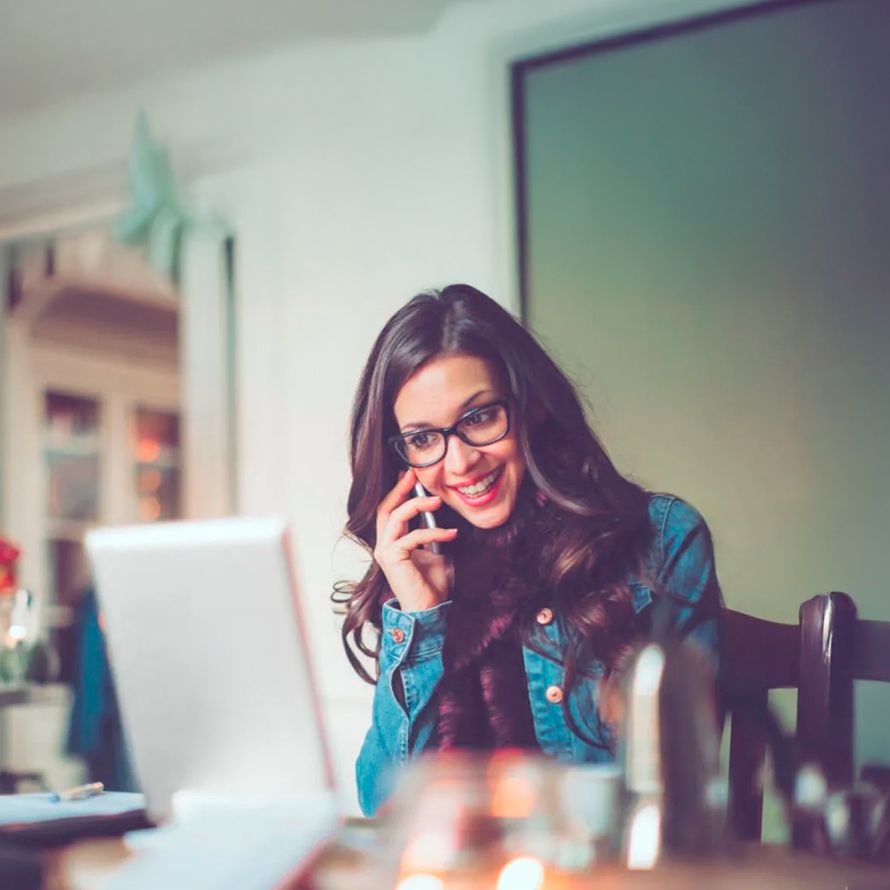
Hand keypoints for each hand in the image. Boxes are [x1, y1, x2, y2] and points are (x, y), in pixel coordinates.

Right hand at [374, 468, 457, 612]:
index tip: (410, 474)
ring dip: (418, 505)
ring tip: (438, 501)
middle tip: (414, 474)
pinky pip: (413, 536)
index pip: (390, 510)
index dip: (398, 491)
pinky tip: (451, 533)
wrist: (428, 611)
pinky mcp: (392, 558)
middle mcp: (384, 545)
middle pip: (386, 508)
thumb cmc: (431, 585)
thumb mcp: (435, 553)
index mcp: (392, 543)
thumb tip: (441, 516)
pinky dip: (433, 532)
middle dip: (401, 488)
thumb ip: (432, 535)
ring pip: (396, 516)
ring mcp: (385, 551)